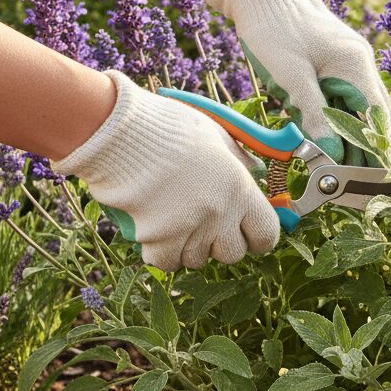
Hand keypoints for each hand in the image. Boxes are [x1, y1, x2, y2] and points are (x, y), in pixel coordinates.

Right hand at [54, 71, 279, 270]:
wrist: (124, 133)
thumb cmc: (171, 127)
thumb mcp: (218, 135)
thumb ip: (239, 160)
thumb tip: (255, 171)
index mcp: (241, 187)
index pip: (266, 234)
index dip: (257, 236)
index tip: (247, 232)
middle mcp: (221, 213)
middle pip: (232, 254)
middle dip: (220, 243)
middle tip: (204, 222)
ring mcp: (190, 229)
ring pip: (197, 260)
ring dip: (189, 246)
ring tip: (173, 217)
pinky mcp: (158, 240)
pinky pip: (167, 262)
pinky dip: (161, 251)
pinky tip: (154, 229)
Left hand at [204, 0, 390, 163]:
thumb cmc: (272, 27)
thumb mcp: (291, 77)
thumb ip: (315, 118)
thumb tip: (332, 157)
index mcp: (355, 65)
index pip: (376, 119)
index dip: (374, 151)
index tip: (367, 180)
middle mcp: (357, 63)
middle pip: (369, 117)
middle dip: (361, 150)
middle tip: (347, 183)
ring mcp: (345, 61)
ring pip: (353, 109)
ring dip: (344, 138)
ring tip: (332, 168)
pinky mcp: (328, 62)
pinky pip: (337, 98)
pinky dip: (331, 121)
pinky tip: (318, 138)